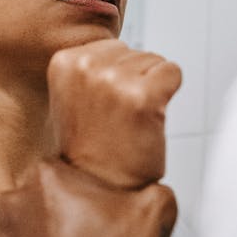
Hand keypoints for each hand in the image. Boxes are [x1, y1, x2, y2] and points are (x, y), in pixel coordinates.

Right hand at [47, 39, 181, 188]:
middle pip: (134, 52)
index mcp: (64, 61)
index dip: (115, 76)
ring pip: (154, 61)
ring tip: (130, 121)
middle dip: (134, 80)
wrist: (101, 188)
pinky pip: (172, 72)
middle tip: (119, 117)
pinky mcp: (144, 95)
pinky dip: (168, 92)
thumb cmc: (90, 149)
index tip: (103, 106)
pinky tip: (150, 117)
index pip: (111, 47)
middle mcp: (87, 66)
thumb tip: (116, 49)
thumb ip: (88, 68)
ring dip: (150, 89)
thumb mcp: (72, 98)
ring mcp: (115, 80)